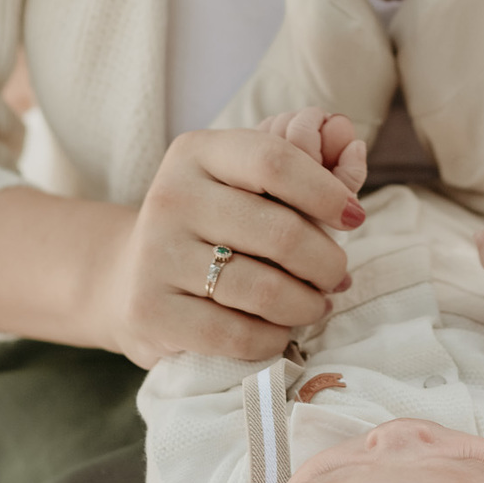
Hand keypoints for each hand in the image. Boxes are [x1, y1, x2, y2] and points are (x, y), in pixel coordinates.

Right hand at [98, 127, 363, 368]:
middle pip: (281, 233)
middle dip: (327, 263)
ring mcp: (156, 255)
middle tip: (336, 276)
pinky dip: (272, 338)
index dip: (327, 192)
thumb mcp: (246, 184)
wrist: (129, 278)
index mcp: (197, 152)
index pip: (275, 162)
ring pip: (264, 289)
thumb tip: (354, 145)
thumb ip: (306, 165)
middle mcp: (170, 196)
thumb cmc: (213, 225)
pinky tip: (279, 330)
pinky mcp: (150, 311)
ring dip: (307, 305)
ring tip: (314, 305)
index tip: (353, 217)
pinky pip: (235, 333)